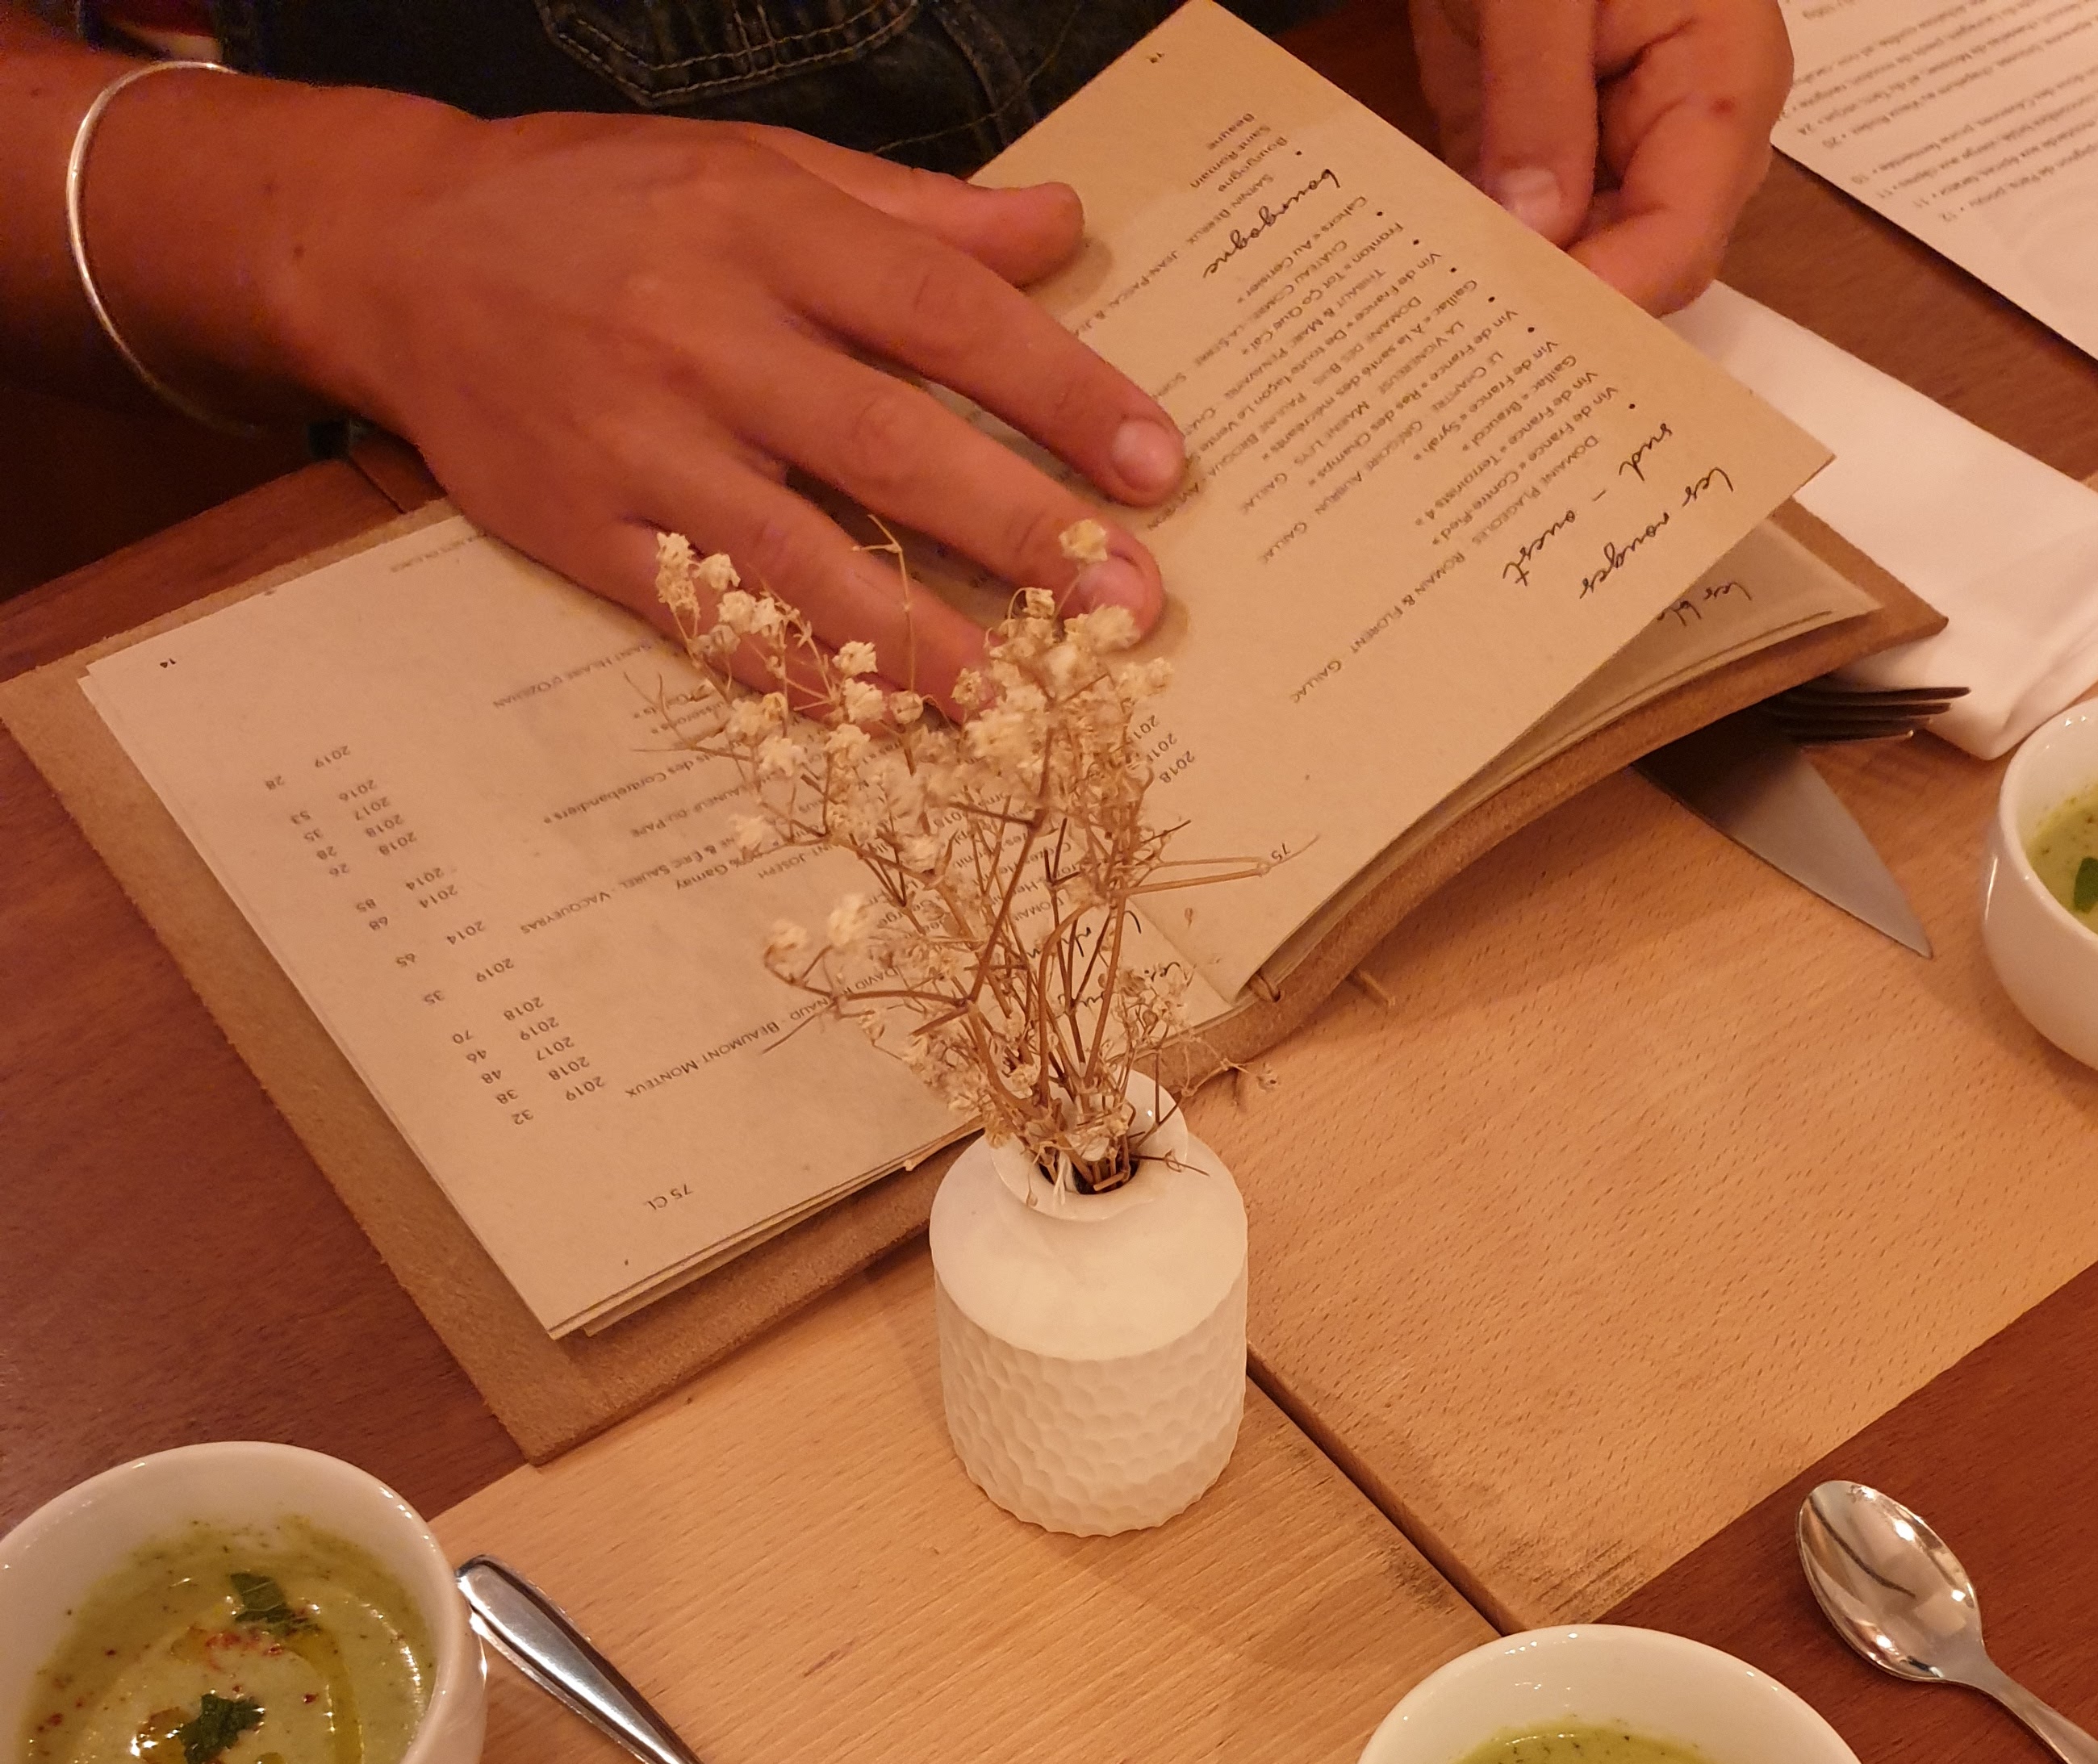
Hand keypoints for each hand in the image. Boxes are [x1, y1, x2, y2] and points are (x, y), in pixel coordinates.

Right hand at [270, 109, 1182, 701]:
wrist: (396, 252)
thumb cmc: (594, 203)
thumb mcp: (752, 166)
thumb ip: (912, 211)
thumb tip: (1059, 228)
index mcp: (766, 228)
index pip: (946, 313)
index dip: (1061, 392)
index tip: (1157, 468)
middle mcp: (708, 334)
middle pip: (892, 443)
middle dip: (1023, 532)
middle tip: (1128, 603)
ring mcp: (643, 443)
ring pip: (803, 553)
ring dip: (920, 636)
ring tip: (1019, 696)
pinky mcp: (587, 529)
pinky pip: (709, 617)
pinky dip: (796, 674)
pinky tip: (877, 719)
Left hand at [1410, 0, 1791, 309]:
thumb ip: (1538, 95)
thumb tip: (1532, 227)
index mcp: (1719, 81)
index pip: (1680, 235)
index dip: (1607, 296)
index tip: (1522, 328)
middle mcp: (1678, 131)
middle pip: (1635, 269)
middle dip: (1557, 309)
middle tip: (1468, 349)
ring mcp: (1610, 145)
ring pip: (1575, 266)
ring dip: (1508, 293)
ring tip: (1436, 325)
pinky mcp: (1542, 148)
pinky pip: (1519, 229)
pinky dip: (1475, 255)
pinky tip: (1425, 281)